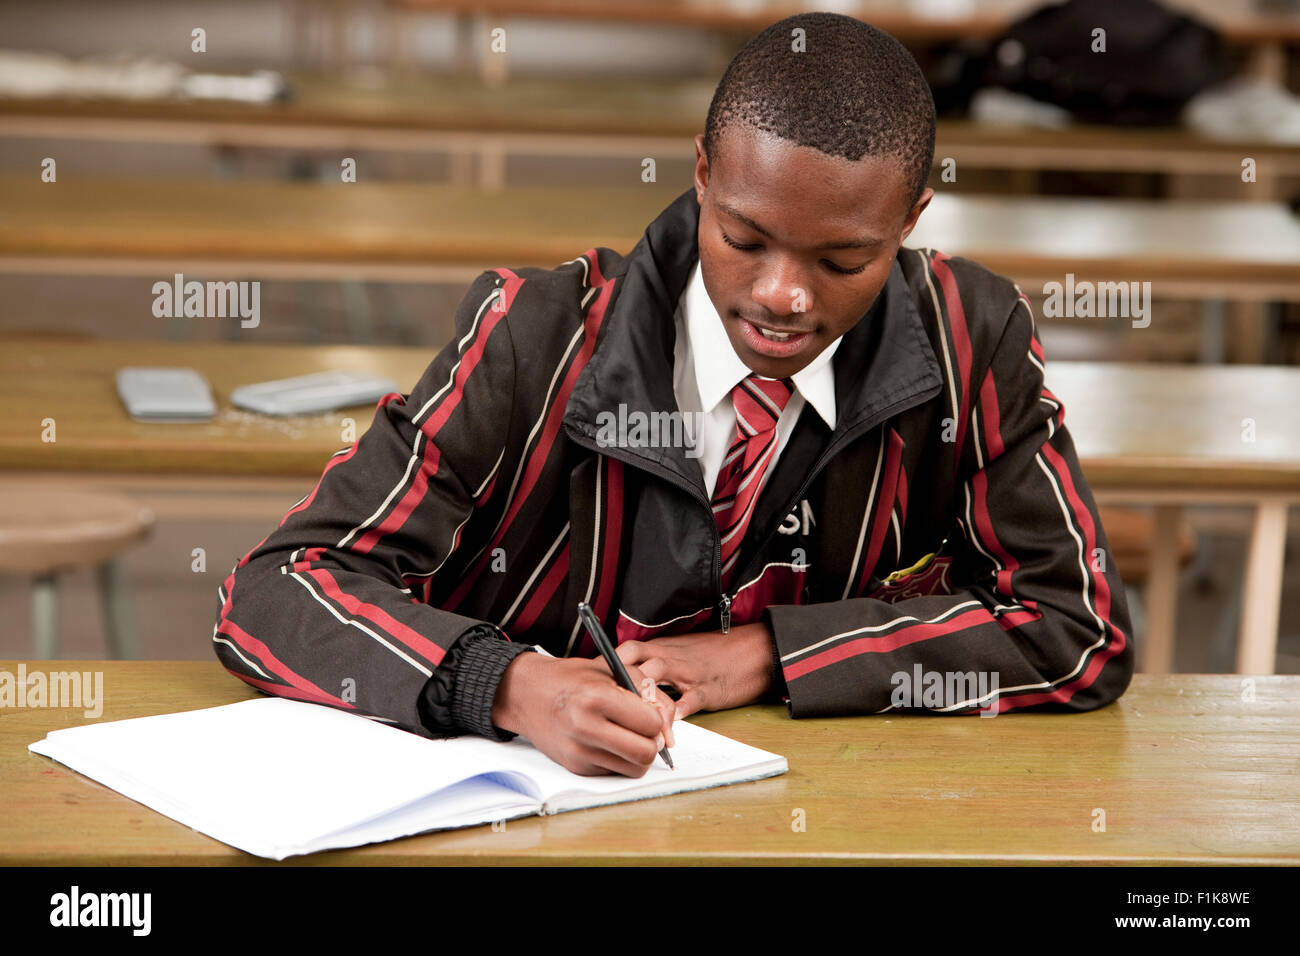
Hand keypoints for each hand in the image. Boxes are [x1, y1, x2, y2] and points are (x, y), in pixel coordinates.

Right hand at [490, 652, 675, 776]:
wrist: (527, 694)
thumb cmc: (573, 679)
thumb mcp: (612, 669)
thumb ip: (647, 690)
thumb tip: (668, 728)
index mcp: (595, 698)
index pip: (649, 723)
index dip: (657, 718)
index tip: (650, 713)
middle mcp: (585, 728)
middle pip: (645, 753)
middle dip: (653, 742)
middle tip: (646, 731)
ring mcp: (579, 752)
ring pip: (633, 769)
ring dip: (638, 754)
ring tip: (628, 735)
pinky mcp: (576, 767)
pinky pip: (615, 771)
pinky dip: (619, 760)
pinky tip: (606, 741)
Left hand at [614, 622, 774, 719]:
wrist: (755, 650)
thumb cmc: (715, 655)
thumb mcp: (682, 653)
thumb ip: (657, 663)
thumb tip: (626, 681)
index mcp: (663, 647)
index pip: (626, 650)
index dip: (606, 666)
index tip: (590, 687)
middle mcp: (671, 655)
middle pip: (633, 659)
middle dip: (614, 680)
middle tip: (601, 704)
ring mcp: (689, 671)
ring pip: (656, 674)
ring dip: (639, 696)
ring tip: (629, 718)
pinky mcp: (708, 688)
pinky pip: (690, 698)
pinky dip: (677, 711)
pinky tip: (668, 727)